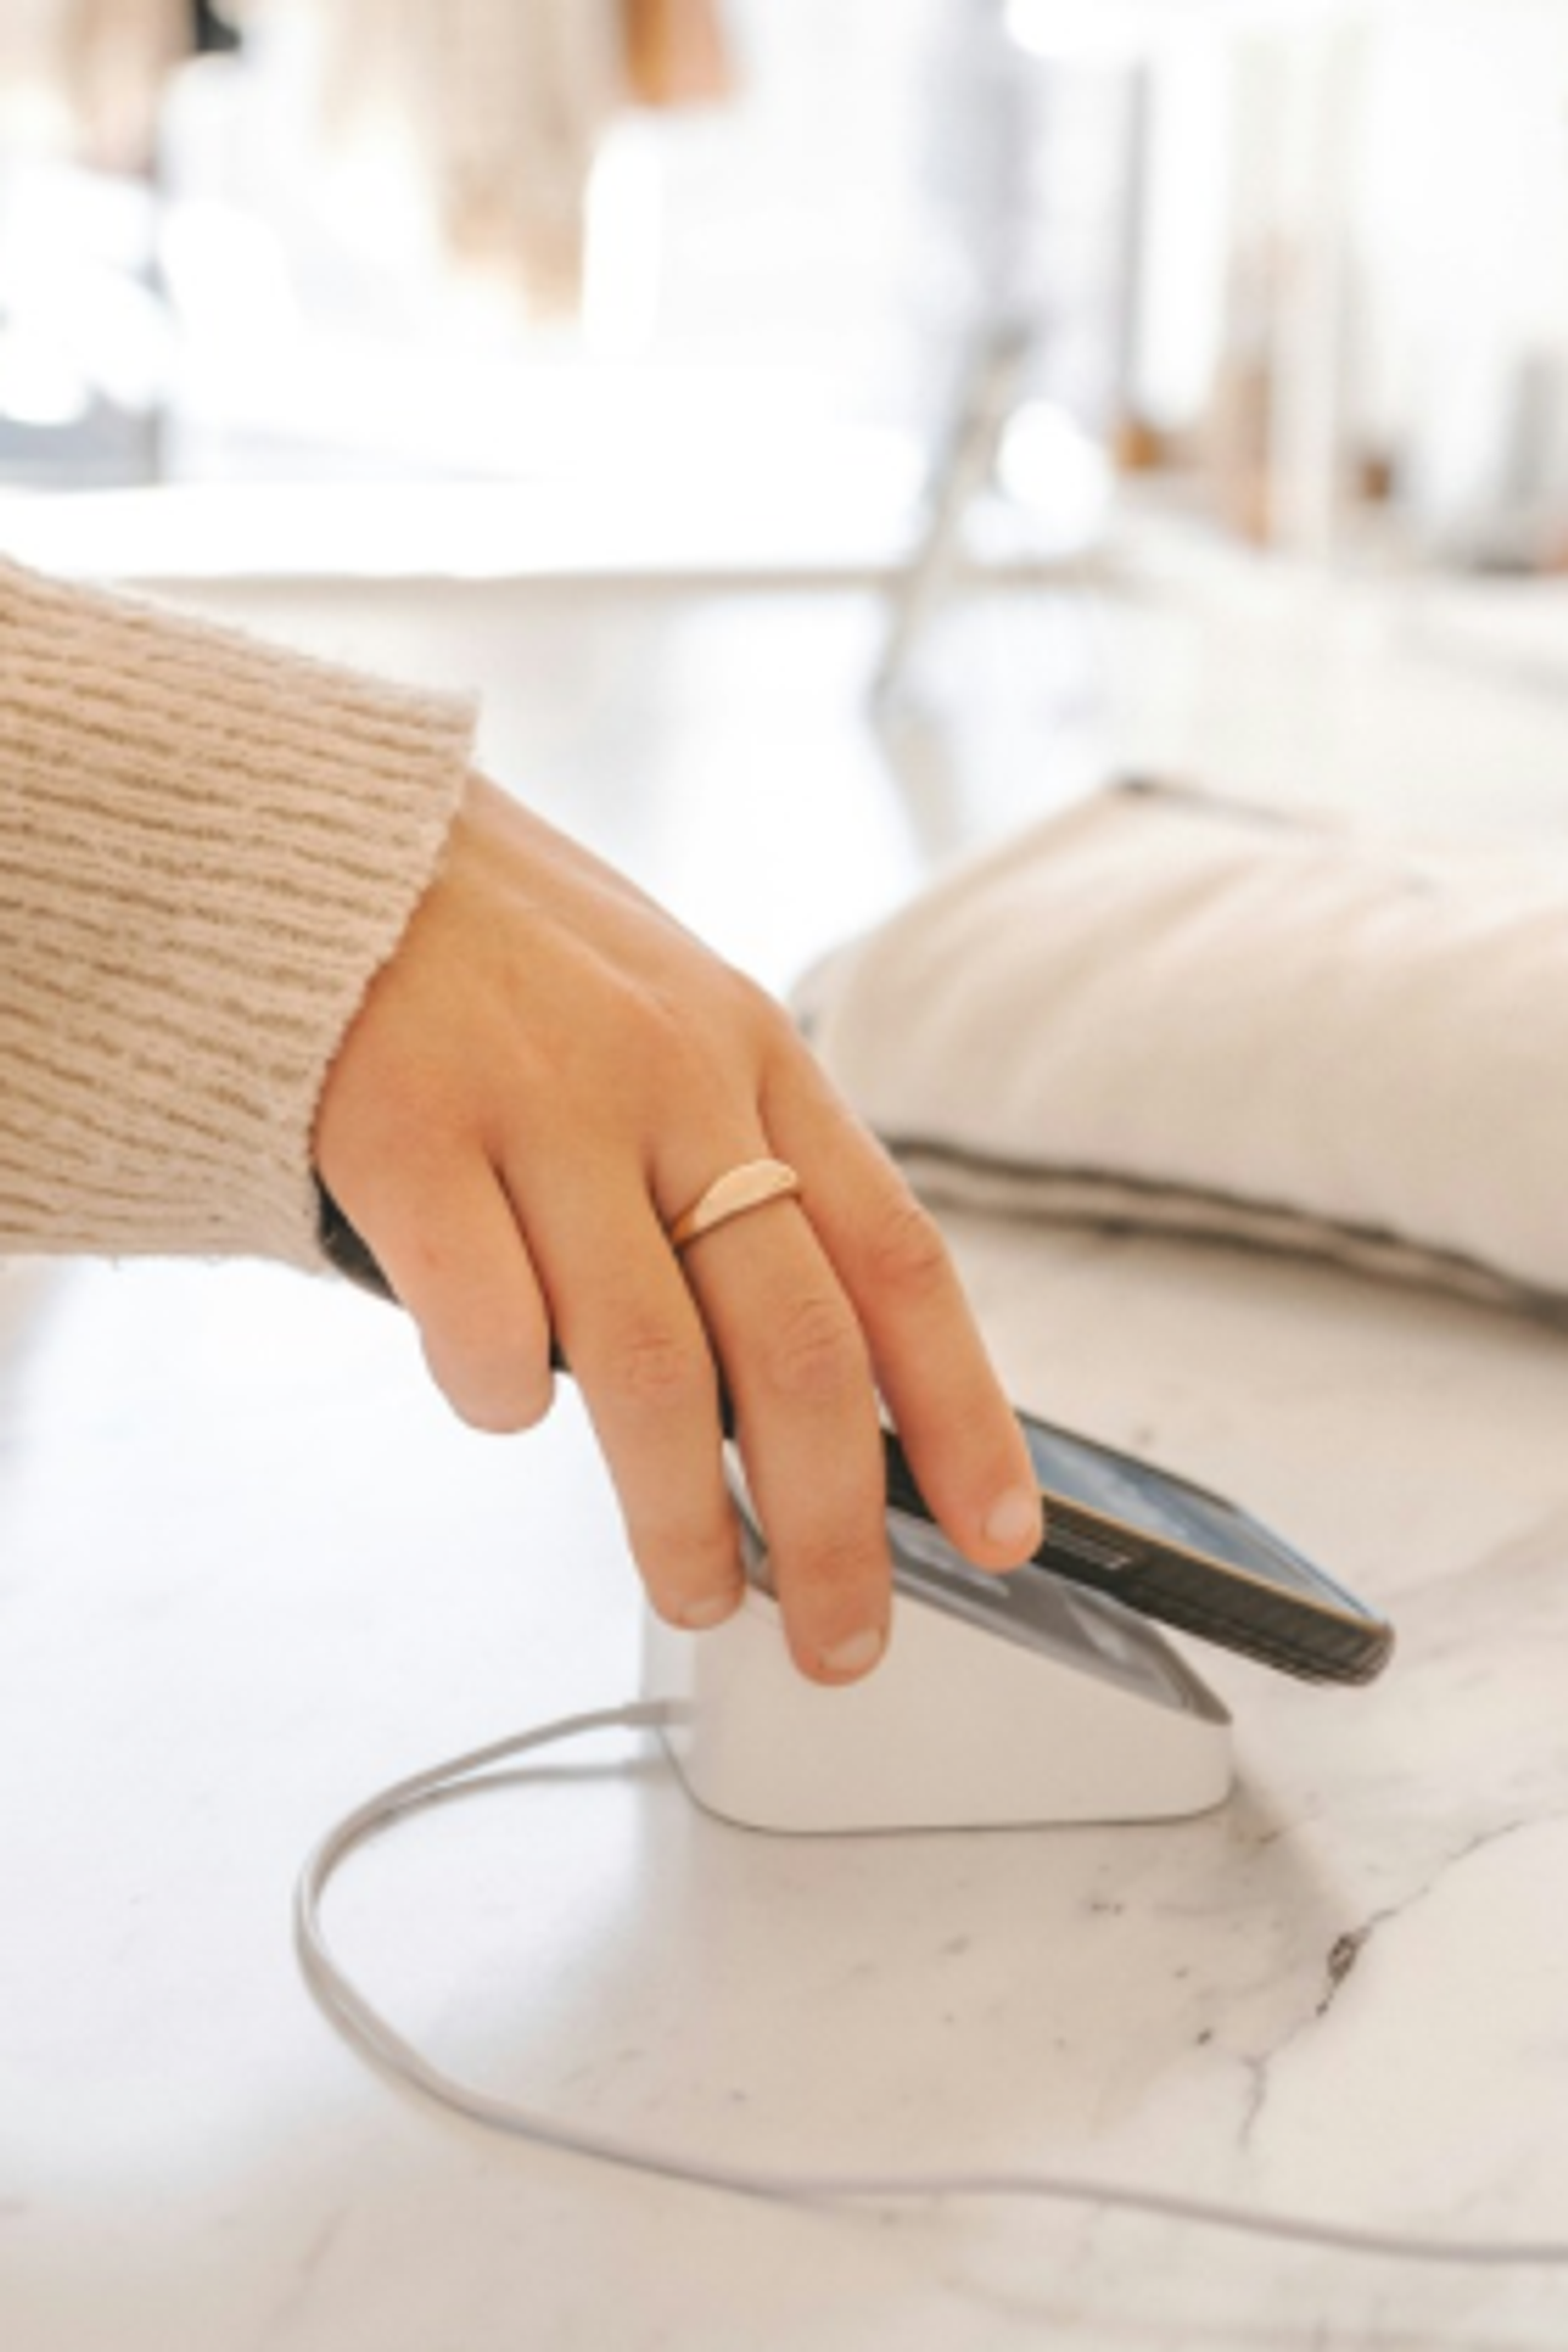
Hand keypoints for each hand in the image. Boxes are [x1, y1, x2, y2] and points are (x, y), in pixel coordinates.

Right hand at [313, 774, 1042, 1682]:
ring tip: (694, 1591)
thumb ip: (735, 1170)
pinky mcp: (409, 1132)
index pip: (900, 1260)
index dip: (967, 1411)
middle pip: (797, 1347)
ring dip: (679, 1516)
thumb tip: (795, 1386)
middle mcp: (675, 1081)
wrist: (329, 839)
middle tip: (844, 1633)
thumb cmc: (507, 958)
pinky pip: (485, 1326)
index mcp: (758, 1058)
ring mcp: (543, 1104)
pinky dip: (500, 1400)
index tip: (1005, 1532)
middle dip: (837, 1522)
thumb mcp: (668, 1026)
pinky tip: (497, 1405)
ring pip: (650, 1369)